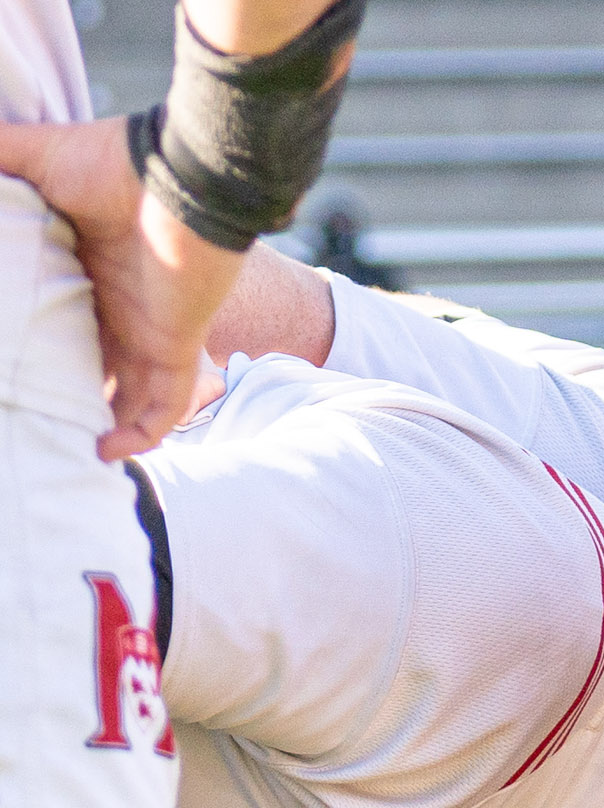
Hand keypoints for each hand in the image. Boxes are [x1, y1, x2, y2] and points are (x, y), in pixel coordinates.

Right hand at [0, 118, 245, 459]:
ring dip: (101, 423)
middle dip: (68, 394)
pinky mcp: (175, 344)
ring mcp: (149, 330)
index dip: (38, 345)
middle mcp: (118, 307)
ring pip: (128, 397)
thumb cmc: (114, 163)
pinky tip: (108, 451)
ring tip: (61, 446)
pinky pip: (165, 406)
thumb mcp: (33, 158)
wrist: (183, 172)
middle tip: (27, 416)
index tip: (8, 365)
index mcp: (87, 271)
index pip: (62, 322)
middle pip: (93, 366)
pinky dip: (143, 433)